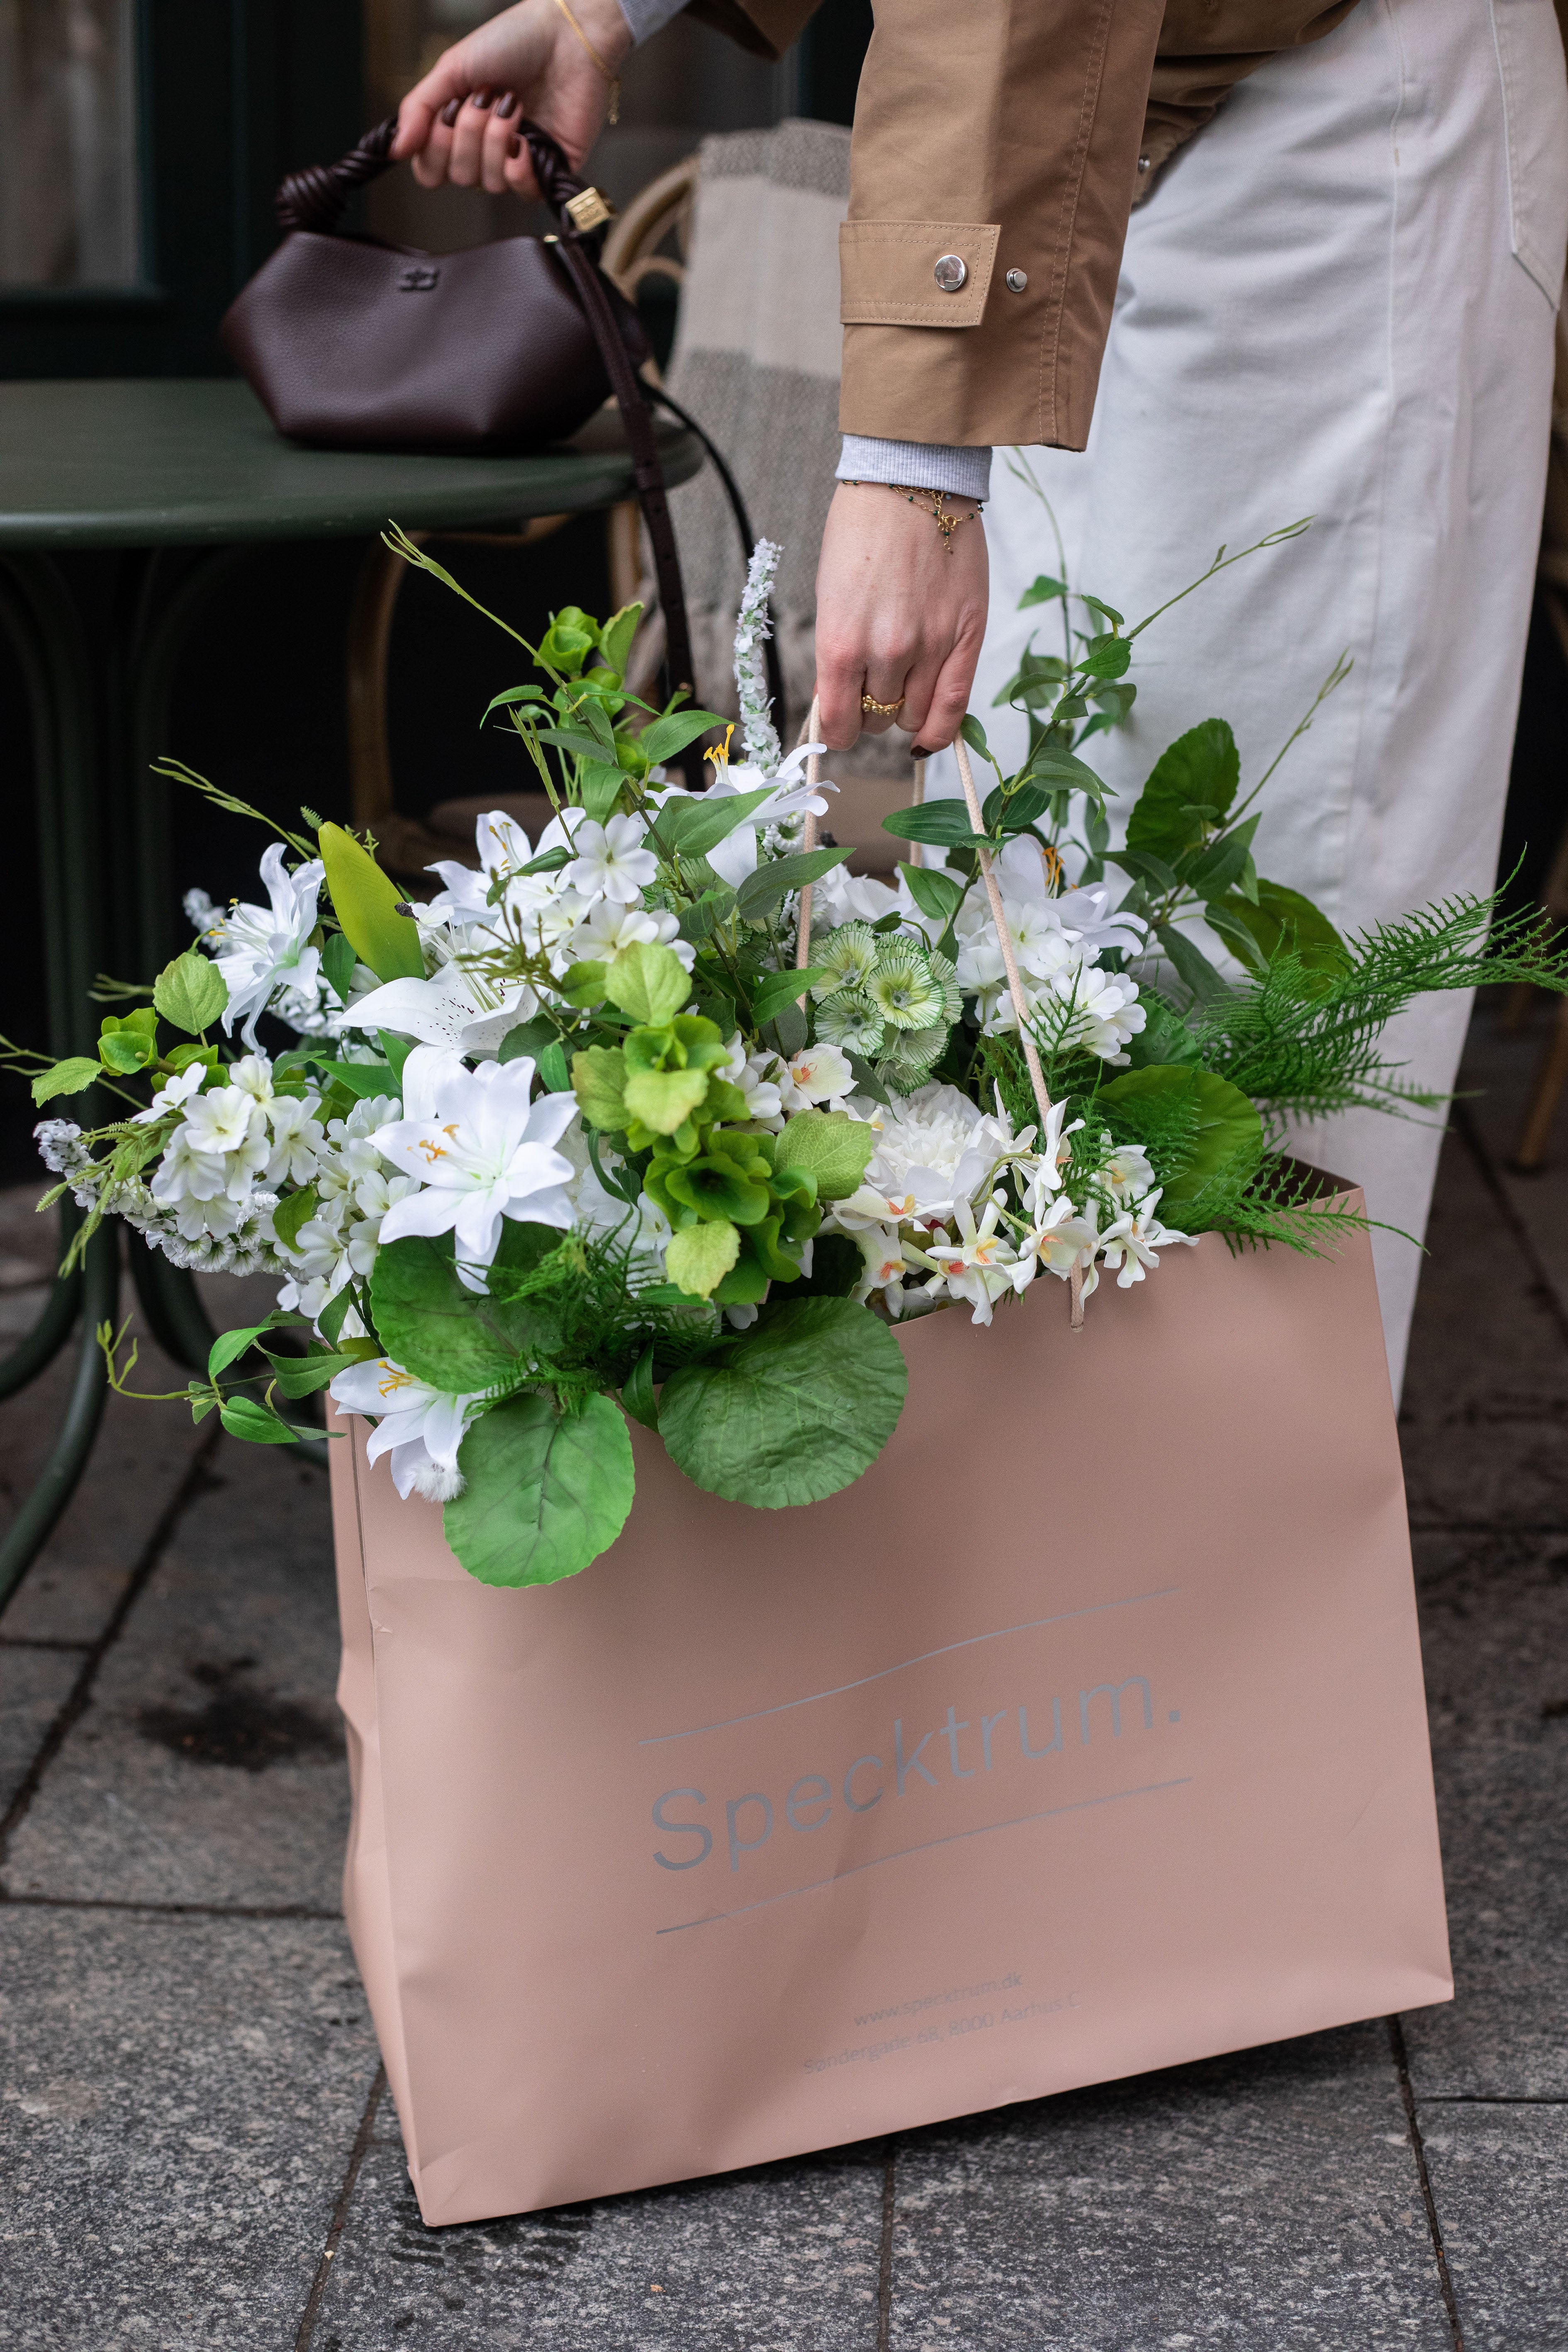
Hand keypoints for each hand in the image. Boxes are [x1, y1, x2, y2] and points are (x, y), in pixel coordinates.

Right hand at [391, 0, 630, 201]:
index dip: (433, 151)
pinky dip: (518, 167)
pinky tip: (525, 138)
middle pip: (458, 177)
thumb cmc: (510, 42)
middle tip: (485, 98)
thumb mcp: (451, 69)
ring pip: (488, 184)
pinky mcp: (550, 169)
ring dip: (494, 141)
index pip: (431, 171)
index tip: (444, 114)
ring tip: (511, 105)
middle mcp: (487, 150)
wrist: (565, 35)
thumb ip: (419, 108)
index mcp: (460, 128)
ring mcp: (519, 162)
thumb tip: (395, 149)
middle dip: (467, 135)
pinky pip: (522, 193)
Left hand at [813, 483, 988, 751]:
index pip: (838, 722)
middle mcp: (886, 652)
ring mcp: (930, 647)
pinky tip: (928, 735)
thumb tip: (842, 702)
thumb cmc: (863, 531)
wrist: (913, 482)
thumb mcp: (831, 596)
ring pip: (912, 716)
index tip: (841, 720)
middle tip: (873, 685)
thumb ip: (839, 652)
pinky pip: (954, 707)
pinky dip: (938, 730)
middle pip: (876, 720)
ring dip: (904, 709)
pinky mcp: (966, 636)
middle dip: (870, 711)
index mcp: (840, 641)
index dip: (837, 729)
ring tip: (903, 681)